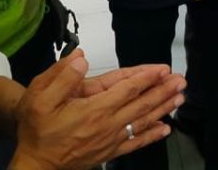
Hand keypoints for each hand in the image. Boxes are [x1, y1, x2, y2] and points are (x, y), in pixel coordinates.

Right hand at [10, 51, 185, 169]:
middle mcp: (107, 125)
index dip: (147, 77)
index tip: (163, 68)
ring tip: (179, 98)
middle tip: (181, 81)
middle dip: (163, 91)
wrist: (36, 164)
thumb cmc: (38, 130)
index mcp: (94, 109)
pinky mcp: (109, 152)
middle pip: (142, 104)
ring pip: (143, 122)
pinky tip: (165, 129)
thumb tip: (81, 58)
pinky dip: (152, 135)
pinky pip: (136, 142)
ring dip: (163, 109)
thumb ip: (61, 77)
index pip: (127, 89)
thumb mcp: (40, 98)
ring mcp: (110, 140)